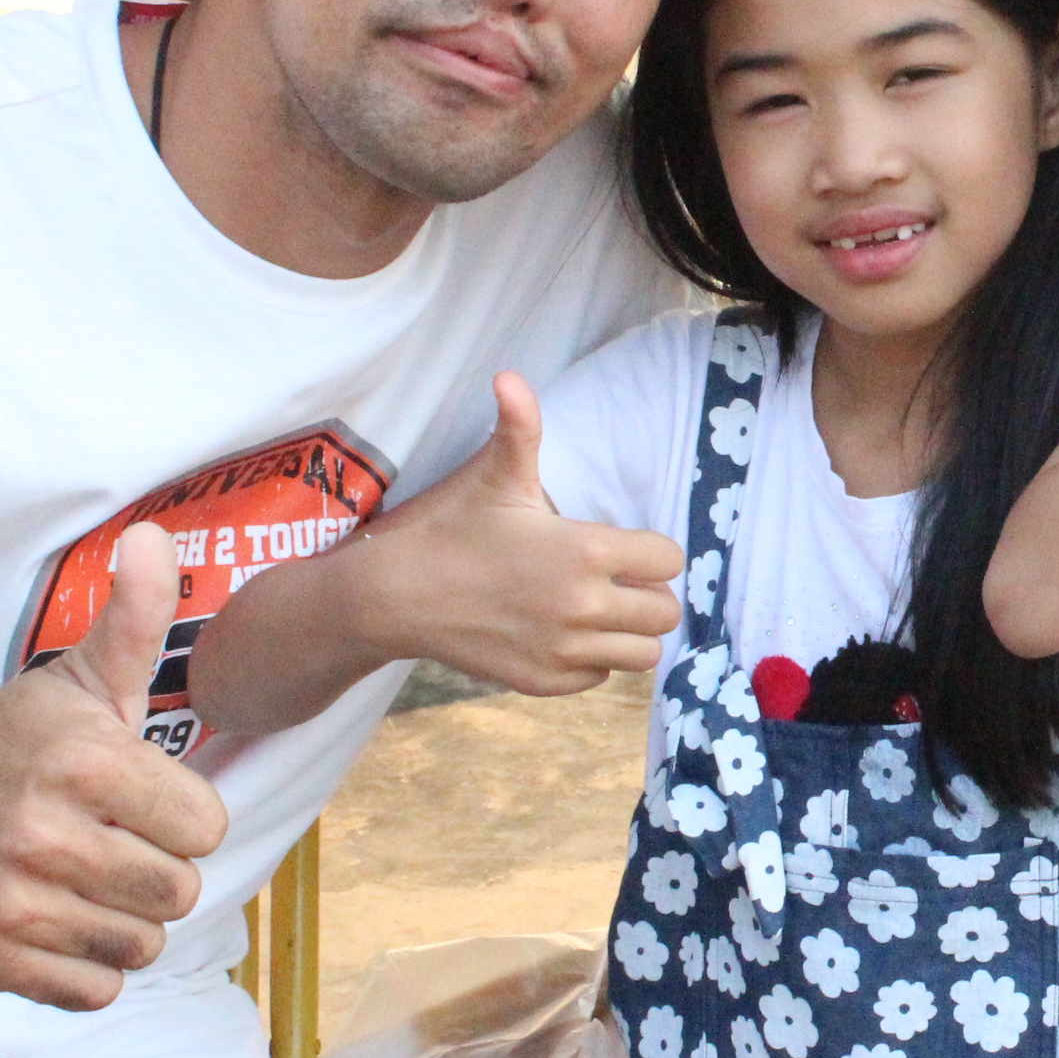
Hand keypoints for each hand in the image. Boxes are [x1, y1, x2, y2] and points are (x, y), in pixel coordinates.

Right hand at [0, 522, 230, 1010]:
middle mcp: (40, 836)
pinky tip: (61, 920)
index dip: (184, 815)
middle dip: (159, 870)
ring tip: (86, 879)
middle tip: (114, 841)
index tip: (142, 799)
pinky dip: (89, 967)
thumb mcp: (82, 678)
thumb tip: (154, 538)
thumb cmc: (15, 740)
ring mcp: (10, 905)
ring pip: (142, 946)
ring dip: (127, 920)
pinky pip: (94, 992)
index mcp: (80, 763)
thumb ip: (136, 617)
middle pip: (179, 893)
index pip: (206, 827)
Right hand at [348, 373, 684, 696]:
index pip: (668, 561)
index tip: (627, 546)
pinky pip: (600, 678)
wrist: (390, 596)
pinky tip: (565, 632)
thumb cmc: (446, 528)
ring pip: (643, 655)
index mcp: (584, 552)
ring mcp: (563, 651)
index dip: (653, 551)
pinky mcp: (542, 682)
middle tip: (618, 579)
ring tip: (599, 608)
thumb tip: (509, 375)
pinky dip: (593, 659)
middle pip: (666, 614)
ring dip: (629, 632)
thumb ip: (518, 426)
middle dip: (649, 594)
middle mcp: (582, 607)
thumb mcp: (491, 475)